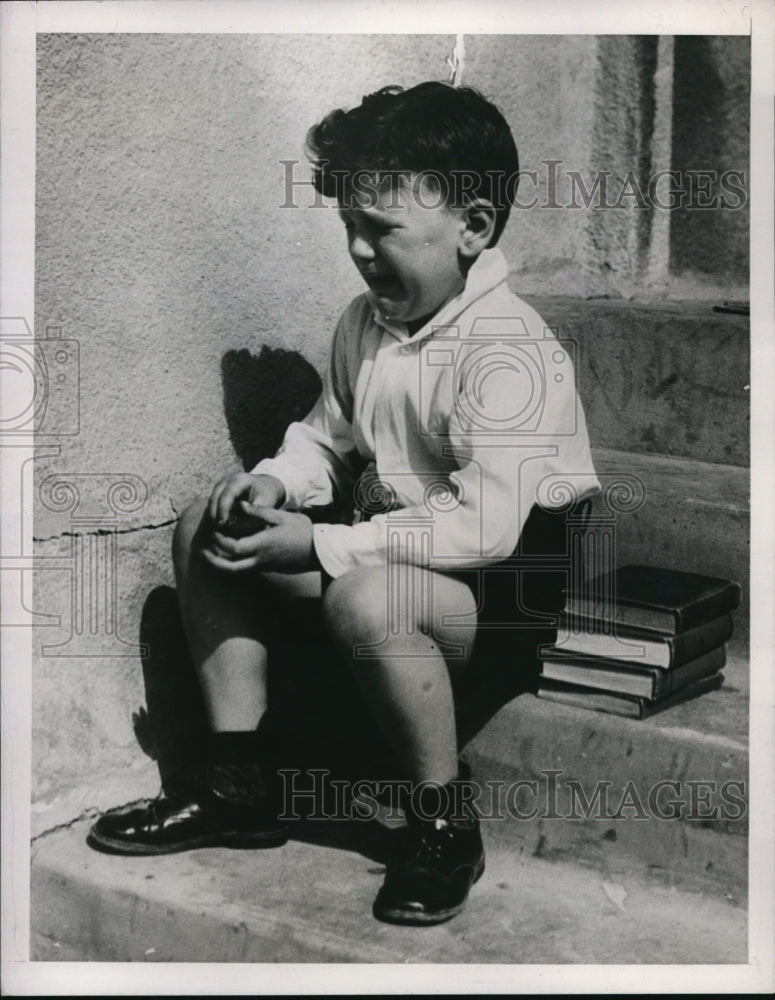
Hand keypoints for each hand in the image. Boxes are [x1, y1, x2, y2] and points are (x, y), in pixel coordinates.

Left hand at [202, 506, 316, 573]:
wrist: (319, 551)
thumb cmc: (302, 531)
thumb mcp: (281, 517)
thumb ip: (259, 512)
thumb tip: (240, 505)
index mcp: (262, 544)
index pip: (232, 547)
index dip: (219, 542)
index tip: (214, 532)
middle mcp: (260, 558)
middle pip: (230, 567)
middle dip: (214, 561)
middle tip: (204, 552)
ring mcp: (265, 566)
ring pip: (237, 571)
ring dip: (222, 565)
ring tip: (213, 555)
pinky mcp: (269, 568)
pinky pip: (247, 568)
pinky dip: (235, 563)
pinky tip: (233, 553)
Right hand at [208, 472, 285, 529]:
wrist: (267, 486)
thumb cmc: (267, 496)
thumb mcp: (265, 504)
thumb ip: (252, 515)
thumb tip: (234, 526)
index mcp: (241, 480)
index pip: (227, 494)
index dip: (223, 509)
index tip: (222, 524)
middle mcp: (228, 479)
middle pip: (215, 496)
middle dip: (214, 513)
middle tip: (217, 528)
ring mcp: (223, 483)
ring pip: (212, 499)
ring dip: (213, 513)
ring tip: (218, 528)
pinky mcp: (220, 490)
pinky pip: (213, 502)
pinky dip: (215, 512)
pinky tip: (220, 523)